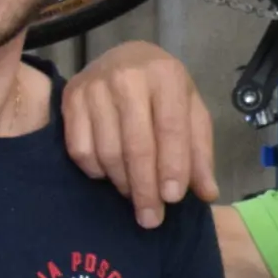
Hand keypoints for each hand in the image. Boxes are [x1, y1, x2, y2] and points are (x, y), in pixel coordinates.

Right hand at [61, 40, 217, 230]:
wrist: (124, 59)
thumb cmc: (164, 91)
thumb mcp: (192, 111)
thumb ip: (200, 151)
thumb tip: (207, 193)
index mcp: (166, 75)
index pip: (170, 128)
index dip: (172, 166)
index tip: (172, 199)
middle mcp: (127, 77)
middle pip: (136, 145)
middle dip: (145, 188)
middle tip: (151, 218)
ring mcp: (94, 87)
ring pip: (107, 151)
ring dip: (123, 183)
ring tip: (135, 196)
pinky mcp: (70, 98)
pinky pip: (81, 149)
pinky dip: (97, 171)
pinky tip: (111, 175)